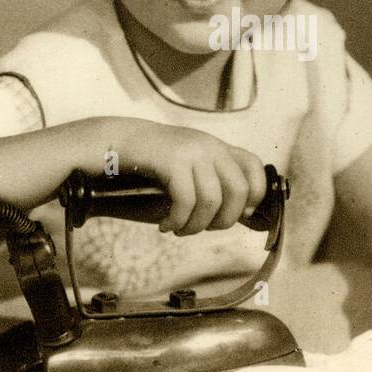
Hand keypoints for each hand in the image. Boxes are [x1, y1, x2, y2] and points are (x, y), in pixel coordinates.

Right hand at [114, 120, 267, 234]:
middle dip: (225, 220)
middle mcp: (210, 146)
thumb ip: (213, 183)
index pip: (255, 167)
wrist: (116, 142)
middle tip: (204, 228)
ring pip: (212, 200)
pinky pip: (186, 201)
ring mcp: (192, 151)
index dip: (255, 195)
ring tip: (180, 230)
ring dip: (196, 225)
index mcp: (218, 147)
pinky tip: (166, 225)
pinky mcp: (173, 160)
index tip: (238, 213)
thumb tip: (240, 216)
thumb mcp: (189, 166)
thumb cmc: (153, 162)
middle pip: (240, 190)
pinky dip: (178, 221)